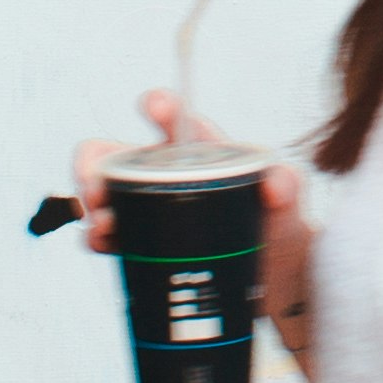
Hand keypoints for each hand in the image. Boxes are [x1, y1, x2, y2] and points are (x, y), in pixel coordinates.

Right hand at [74, 95, 316, 370]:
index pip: (177, 120)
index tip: (152, 106)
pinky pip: (111, 234)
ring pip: (107, 195)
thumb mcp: (289, 201)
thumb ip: (287, 185)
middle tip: (95, 183)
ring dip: (93, 204)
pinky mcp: (144, 243)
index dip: (161, 106)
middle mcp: (167, 175)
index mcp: (200, 152)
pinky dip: (98, 236)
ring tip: (100, 221)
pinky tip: (98, 241)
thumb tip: (273, 184)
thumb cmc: (279, 224)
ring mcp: (151, 209)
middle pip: (118, 156)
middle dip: (96, 162)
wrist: (274, 276)